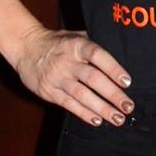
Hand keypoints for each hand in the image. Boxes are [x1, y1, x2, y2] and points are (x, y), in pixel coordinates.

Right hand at [13, 26, 133, 126]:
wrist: (26, 47)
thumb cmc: (58, 42)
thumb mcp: (75, 35)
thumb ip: (93, 45)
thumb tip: (120, 53)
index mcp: (77, 45)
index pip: (98, 55)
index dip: (113, 68)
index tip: (127, 81)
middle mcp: (68, 62)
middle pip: (93, 79)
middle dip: (112, 94)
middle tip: (128, 106)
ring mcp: (57, 78)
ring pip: (82, 95)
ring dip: (101, 108)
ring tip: (117, 118)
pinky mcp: (49, 92)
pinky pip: (69, 104)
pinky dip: (84, 113)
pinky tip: (97, 121)